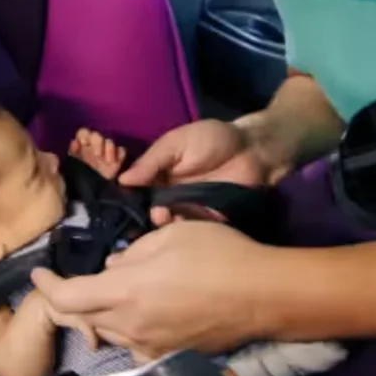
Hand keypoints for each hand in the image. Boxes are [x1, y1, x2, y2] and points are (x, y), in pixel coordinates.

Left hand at [29, 221, 275, 356]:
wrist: (265, 295)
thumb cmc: (219, 255)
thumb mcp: (169, 236)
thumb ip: (132, 253)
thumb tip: (114, 269)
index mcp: (124, 292)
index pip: (67, 297)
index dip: (47, 286)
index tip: (38, 274)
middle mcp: (131, 326)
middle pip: (83, 319)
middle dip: (70, 301)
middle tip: (69, 282)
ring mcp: (151, 346)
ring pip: (108, 333)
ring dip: (99, 315)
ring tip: (108, 294)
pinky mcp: (170, 355)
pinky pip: (135, 345)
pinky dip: (127, 329)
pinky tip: (139, 315)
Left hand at [67, 128, 127, 180]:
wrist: (94, 202)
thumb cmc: (79, 186)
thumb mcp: (70, 169)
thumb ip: (71, 155)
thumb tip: (74, 142)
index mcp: (80, 150)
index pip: (83, 133)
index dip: (84, 136)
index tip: (83, 143)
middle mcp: (92, 150)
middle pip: (96, 135)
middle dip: (97, 142)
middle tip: (97, 154)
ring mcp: (105, 156)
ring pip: (109, 142)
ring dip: (108, 148)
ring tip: (107, 160)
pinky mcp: (117, 164)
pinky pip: (121, 152)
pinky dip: (119, 154)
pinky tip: (115, 162)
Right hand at [120, 119, 285, 225]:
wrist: (254, 150)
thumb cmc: (213, 139)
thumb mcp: (178, 143)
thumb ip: (152, 160)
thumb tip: (121, 180)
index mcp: (159, 178)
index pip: (137, 195)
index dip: (130, 203)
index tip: (127, 208)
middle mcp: (171, 198)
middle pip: (152, 215)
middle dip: (152, 218)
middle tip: (159, 214)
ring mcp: (190, 213)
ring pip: (172, 228)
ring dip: (170, 228)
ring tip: (175, 221)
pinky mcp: (209, 224)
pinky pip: (195, 234)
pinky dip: (190, 236)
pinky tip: (190, 232)